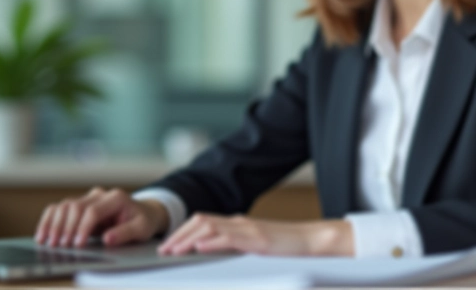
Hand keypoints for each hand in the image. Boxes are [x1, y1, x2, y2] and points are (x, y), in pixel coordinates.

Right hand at [34, 187, 167, 248]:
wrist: (143, 213)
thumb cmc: (142, 221)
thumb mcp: (141, 229)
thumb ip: (126, 233)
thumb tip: (108, 238)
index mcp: (116, 197)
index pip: (93, 210)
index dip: (83, 227)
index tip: (78, 244)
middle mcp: (100, 194)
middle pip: (75, 206)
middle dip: (66, 227)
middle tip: (60, 247)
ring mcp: (88, 198)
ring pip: (64, 206)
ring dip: (54, 224)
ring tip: (47, 242)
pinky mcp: (80, 205)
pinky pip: (60, 209)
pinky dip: (49, 220)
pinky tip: (43, 234)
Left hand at [158, 213, 353, 256]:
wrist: (312, 240)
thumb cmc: (285, 247)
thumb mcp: (254, 246)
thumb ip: (236, 246)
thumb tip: (212, 252)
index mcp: (237, 223)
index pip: (202, 222)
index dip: (182, 232)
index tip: (168, 245)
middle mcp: (239, 222)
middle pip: (201, 222)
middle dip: (179, 235)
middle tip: (163, 250)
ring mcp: (248, 229)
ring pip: (211, 228)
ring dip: (188, 239)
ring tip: (174, 250)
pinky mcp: (258, 239)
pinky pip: (230, 239)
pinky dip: (212, 243)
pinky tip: (200, 248)